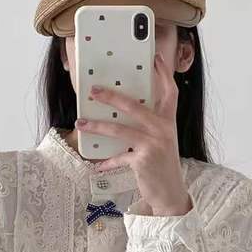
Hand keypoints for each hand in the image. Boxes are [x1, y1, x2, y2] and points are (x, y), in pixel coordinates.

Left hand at [75, 51, 191, 215]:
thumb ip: (147, 126)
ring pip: (120, 130)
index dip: (162, 73)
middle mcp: (163, 130)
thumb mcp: (160, 142)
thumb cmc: (161, 165)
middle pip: (135, 106)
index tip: (154, 57)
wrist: (170, 194)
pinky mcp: (143, 160)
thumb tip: (121, 112)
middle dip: (112, 96)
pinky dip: (106, 161)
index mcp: (168, 122)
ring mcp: (154, 144)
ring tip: (81, 122)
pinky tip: (95, 163)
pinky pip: (118, 156)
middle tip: (93, 90)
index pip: (170, 92)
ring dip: (97, 125)